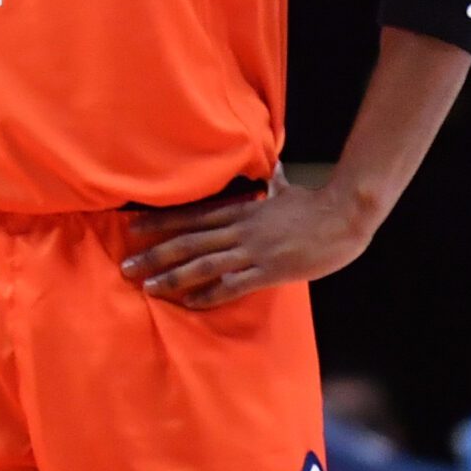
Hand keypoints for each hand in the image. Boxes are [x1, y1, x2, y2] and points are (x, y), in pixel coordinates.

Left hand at [122, 169, 373, 310]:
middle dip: (154, 254)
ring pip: (203, 264)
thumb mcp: (285, 187)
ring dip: (172, 276)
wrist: (344, 215)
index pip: (190, 216)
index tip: (133, 228)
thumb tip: (271, 168)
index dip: (159, 223)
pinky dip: (209, 294)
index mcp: (239, 211)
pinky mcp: (270, 271)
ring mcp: (252, 251)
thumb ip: (271, 182)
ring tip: (147, 286)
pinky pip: (232, 285)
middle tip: (126, 265)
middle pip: (187, 241)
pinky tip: (190, 303)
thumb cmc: (316, 203)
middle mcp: (238, 230)